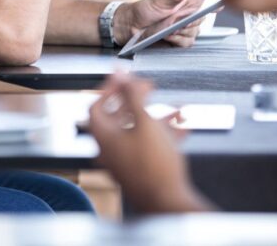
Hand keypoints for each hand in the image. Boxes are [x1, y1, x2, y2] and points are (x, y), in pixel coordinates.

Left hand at [88, 73, 206, 213]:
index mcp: (104, 137)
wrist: (168, 203)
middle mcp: (110, 149)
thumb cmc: (155, 166)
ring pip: (137, 131)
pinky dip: (161, 134)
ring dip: (155, 116)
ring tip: (175, 109)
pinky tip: (181, 129)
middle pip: (118, 117)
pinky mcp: (140, 170)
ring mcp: (124, 161)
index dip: (109, 89)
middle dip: (136, 100)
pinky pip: (147, 145)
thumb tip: (120, 74)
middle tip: (148, 89)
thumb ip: (132, 94)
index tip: (123, 78)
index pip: (96, 105)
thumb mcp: (144, 121)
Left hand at [113, 0, 207, 46]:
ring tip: (167, 29)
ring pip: (195, 32)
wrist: (132, 28)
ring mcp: (186, 27)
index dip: (213, 3)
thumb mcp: (158, 1)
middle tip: (174, 20)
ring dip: (181, 32)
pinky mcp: (181, 40)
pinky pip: (188, 43)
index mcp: (186, 0)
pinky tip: (169, 36)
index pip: (206, 0)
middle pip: (201, 19)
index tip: (216, 7)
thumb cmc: (144, 11)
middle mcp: (189, 13)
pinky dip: (178, 41)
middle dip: (188, 21)